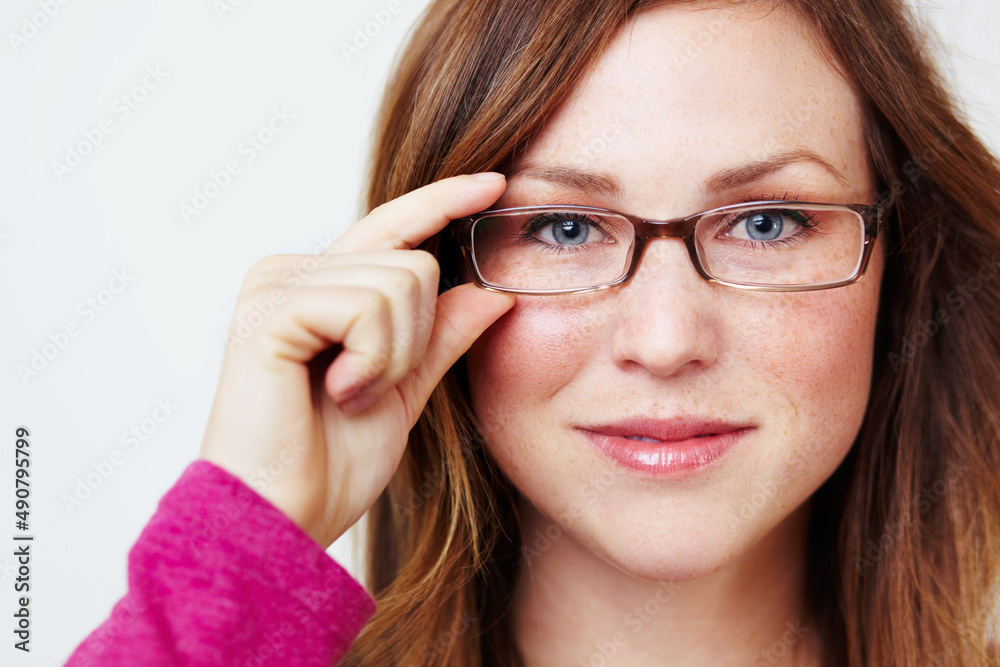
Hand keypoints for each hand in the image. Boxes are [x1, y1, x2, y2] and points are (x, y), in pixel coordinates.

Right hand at [197, 173, 513, 547]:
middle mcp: (291, 270)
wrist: (285, 517)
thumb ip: (442, 335)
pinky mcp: (269, 308)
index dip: (444, 203)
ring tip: (347, 394)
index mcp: (319, 285)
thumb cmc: (332, 461)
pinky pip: (368, 307)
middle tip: (366, 389)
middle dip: (415, 340)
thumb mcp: (405, 389)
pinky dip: (372, 360)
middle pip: (414, 262)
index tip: (494, 182)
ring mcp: (275, 284)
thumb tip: (494, 291)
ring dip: (394, 357)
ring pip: (401, 282)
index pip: (395, 229)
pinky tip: (333, 393)